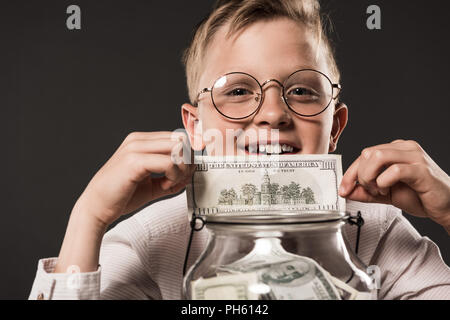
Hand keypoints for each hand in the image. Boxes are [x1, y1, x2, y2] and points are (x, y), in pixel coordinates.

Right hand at [74, 131, 194, 226]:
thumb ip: (169, 177)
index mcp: (140, 141)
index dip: (187, 156)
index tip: (185, 173)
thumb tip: (188, 174)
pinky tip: (164, 185)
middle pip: (180, 140)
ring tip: (171, 183)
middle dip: (187, 161)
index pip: (176, 137)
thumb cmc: (119, 195)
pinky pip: (169, 163)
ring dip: (181, 169)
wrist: (97, 208)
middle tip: (182, 178)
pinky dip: (173, 176)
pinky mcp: (134, 161)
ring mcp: (135, 149)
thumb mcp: (151, 184)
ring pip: (177, 149)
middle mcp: (137, 141)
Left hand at [339, 140, 449, 231]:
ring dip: (370, 176)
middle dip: (360, 175)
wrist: (448, 207)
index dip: (350, 173)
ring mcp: (414, 157)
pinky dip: (384, 182)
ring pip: (378, 156)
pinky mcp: (421, 170)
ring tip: (378, 190)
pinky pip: (395, 170)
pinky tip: (387, 191)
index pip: (364, 155)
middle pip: (368, 152)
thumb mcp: (386, 194)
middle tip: (370, 190)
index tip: (343, 189)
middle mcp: (404, 148)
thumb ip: (365, 192)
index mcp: (395, 150)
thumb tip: (346, 191)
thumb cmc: (421, 196)